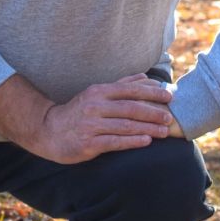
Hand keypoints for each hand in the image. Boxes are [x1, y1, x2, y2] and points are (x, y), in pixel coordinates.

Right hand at [23, 75, 174, 163]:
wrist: (49, 131)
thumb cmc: (78, 112)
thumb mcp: (96, 94)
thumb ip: (122, 85)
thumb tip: (145, 77)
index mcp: (98, 92)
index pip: (129, 90)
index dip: (151, 93)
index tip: (169, 97)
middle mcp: (94, 106)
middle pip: (130, 108)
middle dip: (153, 112)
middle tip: (169, 117)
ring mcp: (91, 125)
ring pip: (125, 125)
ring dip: (147, 128)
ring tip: (164, 132)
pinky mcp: (88, 143)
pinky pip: (115, 142)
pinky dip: (132, 141)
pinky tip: (146, 141)